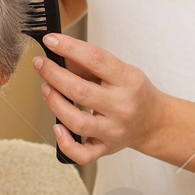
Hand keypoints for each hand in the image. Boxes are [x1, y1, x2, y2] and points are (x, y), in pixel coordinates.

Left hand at [34, 32, 166, 165]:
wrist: (154, 122)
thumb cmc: (132, 92)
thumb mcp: (119, 71)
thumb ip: (89, 63)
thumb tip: (58, 53)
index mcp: (128, 81)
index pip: (96, 59)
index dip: (70, 47)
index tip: (51, 40)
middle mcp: (122, 107)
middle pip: (80, 91)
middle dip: (54, 75)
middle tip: (40, 64)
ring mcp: (114, 131)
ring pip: (77, 122)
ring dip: (54, 104)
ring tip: (46, 89)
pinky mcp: (106, 148)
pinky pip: (82, 154)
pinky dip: (65, 143)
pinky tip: (57, 128)